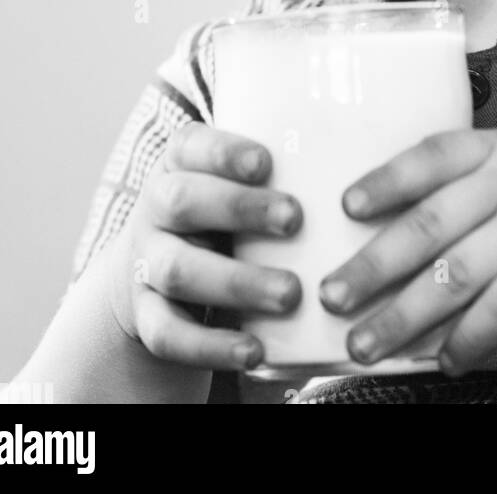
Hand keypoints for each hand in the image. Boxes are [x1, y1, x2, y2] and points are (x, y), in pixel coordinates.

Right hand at [105, 122, 303, 371]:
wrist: (156, 275)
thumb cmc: (221, 216)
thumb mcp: (233, 185)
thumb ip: (276, 173)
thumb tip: (352, 156)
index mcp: (178, 165)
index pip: (190, 146)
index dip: (224, 152)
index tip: (266, 162)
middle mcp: (154, 209)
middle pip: (182, 202)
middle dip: (239, 208)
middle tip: (294, 219)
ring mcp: (144, 264)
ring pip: (178, 270)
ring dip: (237, 282)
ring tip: (291, 293)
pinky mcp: (146, 317)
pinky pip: (168, 334)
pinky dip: (211, 345)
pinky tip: (254, 350)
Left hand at [317, 128, 496, 374]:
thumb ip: (483, 186)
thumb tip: (408, 230)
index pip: (432, 154)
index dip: (385, 178)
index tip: (344, 207)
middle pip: (429, 222)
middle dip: (373, 264)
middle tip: (332, 296)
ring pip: (456, 272)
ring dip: (404, 315)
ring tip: (366, 345)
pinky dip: (469, 339)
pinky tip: (446, 362)